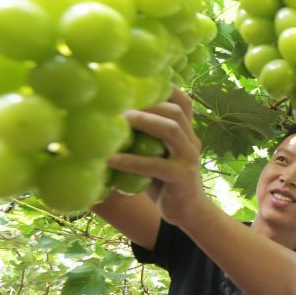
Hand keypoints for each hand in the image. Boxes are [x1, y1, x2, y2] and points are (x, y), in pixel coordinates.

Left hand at [107, 87, 205, 226]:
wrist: (188, 213)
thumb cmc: (164, 183)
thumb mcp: (157, 157)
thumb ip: (143, 141)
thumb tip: (104, 123)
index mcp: (187, 133)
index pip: (183, 102)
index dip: (166, 89)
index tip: (140, 81)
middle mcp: (191, 141)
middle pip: (176, 111)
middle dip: (149, 103)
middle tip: (120, 103)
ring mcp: (189, 158)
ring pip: (170, 130)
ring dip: (144, 121)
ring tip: (120, 121)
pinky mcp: (182, 177)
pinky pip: (156, 164)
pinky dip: (132, 161)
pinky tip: (111, 160)